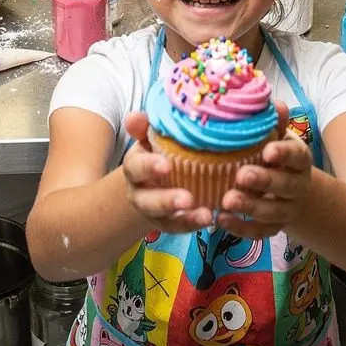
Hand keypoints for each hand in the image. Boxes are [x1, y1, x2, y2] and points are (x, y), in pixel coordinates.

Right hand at [123, 113, 212, 232]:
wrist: (153, 176)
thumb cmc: (157, 149)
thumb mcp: (150, 136)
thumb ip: (144, 127)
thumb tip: (134, 117)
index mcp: (134, 167)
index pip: (136, 167)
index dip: (149, 167)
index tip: (167, 165)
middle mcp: (139, 192)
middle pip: (148, 201)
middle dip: (166, 201)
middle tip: (188, 199)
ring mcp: (153, 212)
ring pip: (165, 220)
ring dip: (185, 219)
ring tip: (206, 215)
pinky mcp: (168, 223)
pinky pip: (180, 228)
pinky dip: (194, 225)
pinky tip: (211, 219)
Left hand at [217, 103, 312, 239]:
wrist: (291, 191)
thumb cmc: (276, 155)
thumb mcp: (277, 136)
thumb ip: (274, 123)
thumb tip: (273, 102)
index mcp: (299, 159)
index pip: (297, 155)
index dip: (283, 154)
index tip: (267, 151)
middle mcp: (298, 186)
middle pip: (285, 186)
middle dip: (264, 181)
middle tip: (241, 176)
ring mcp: (287, 209)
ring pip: (273, 212)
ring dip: (250, 207)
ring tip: (227, 201)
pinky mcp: (274, 228)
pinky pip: (260, 232)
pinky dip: (241, 229)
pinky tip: (221, 220)